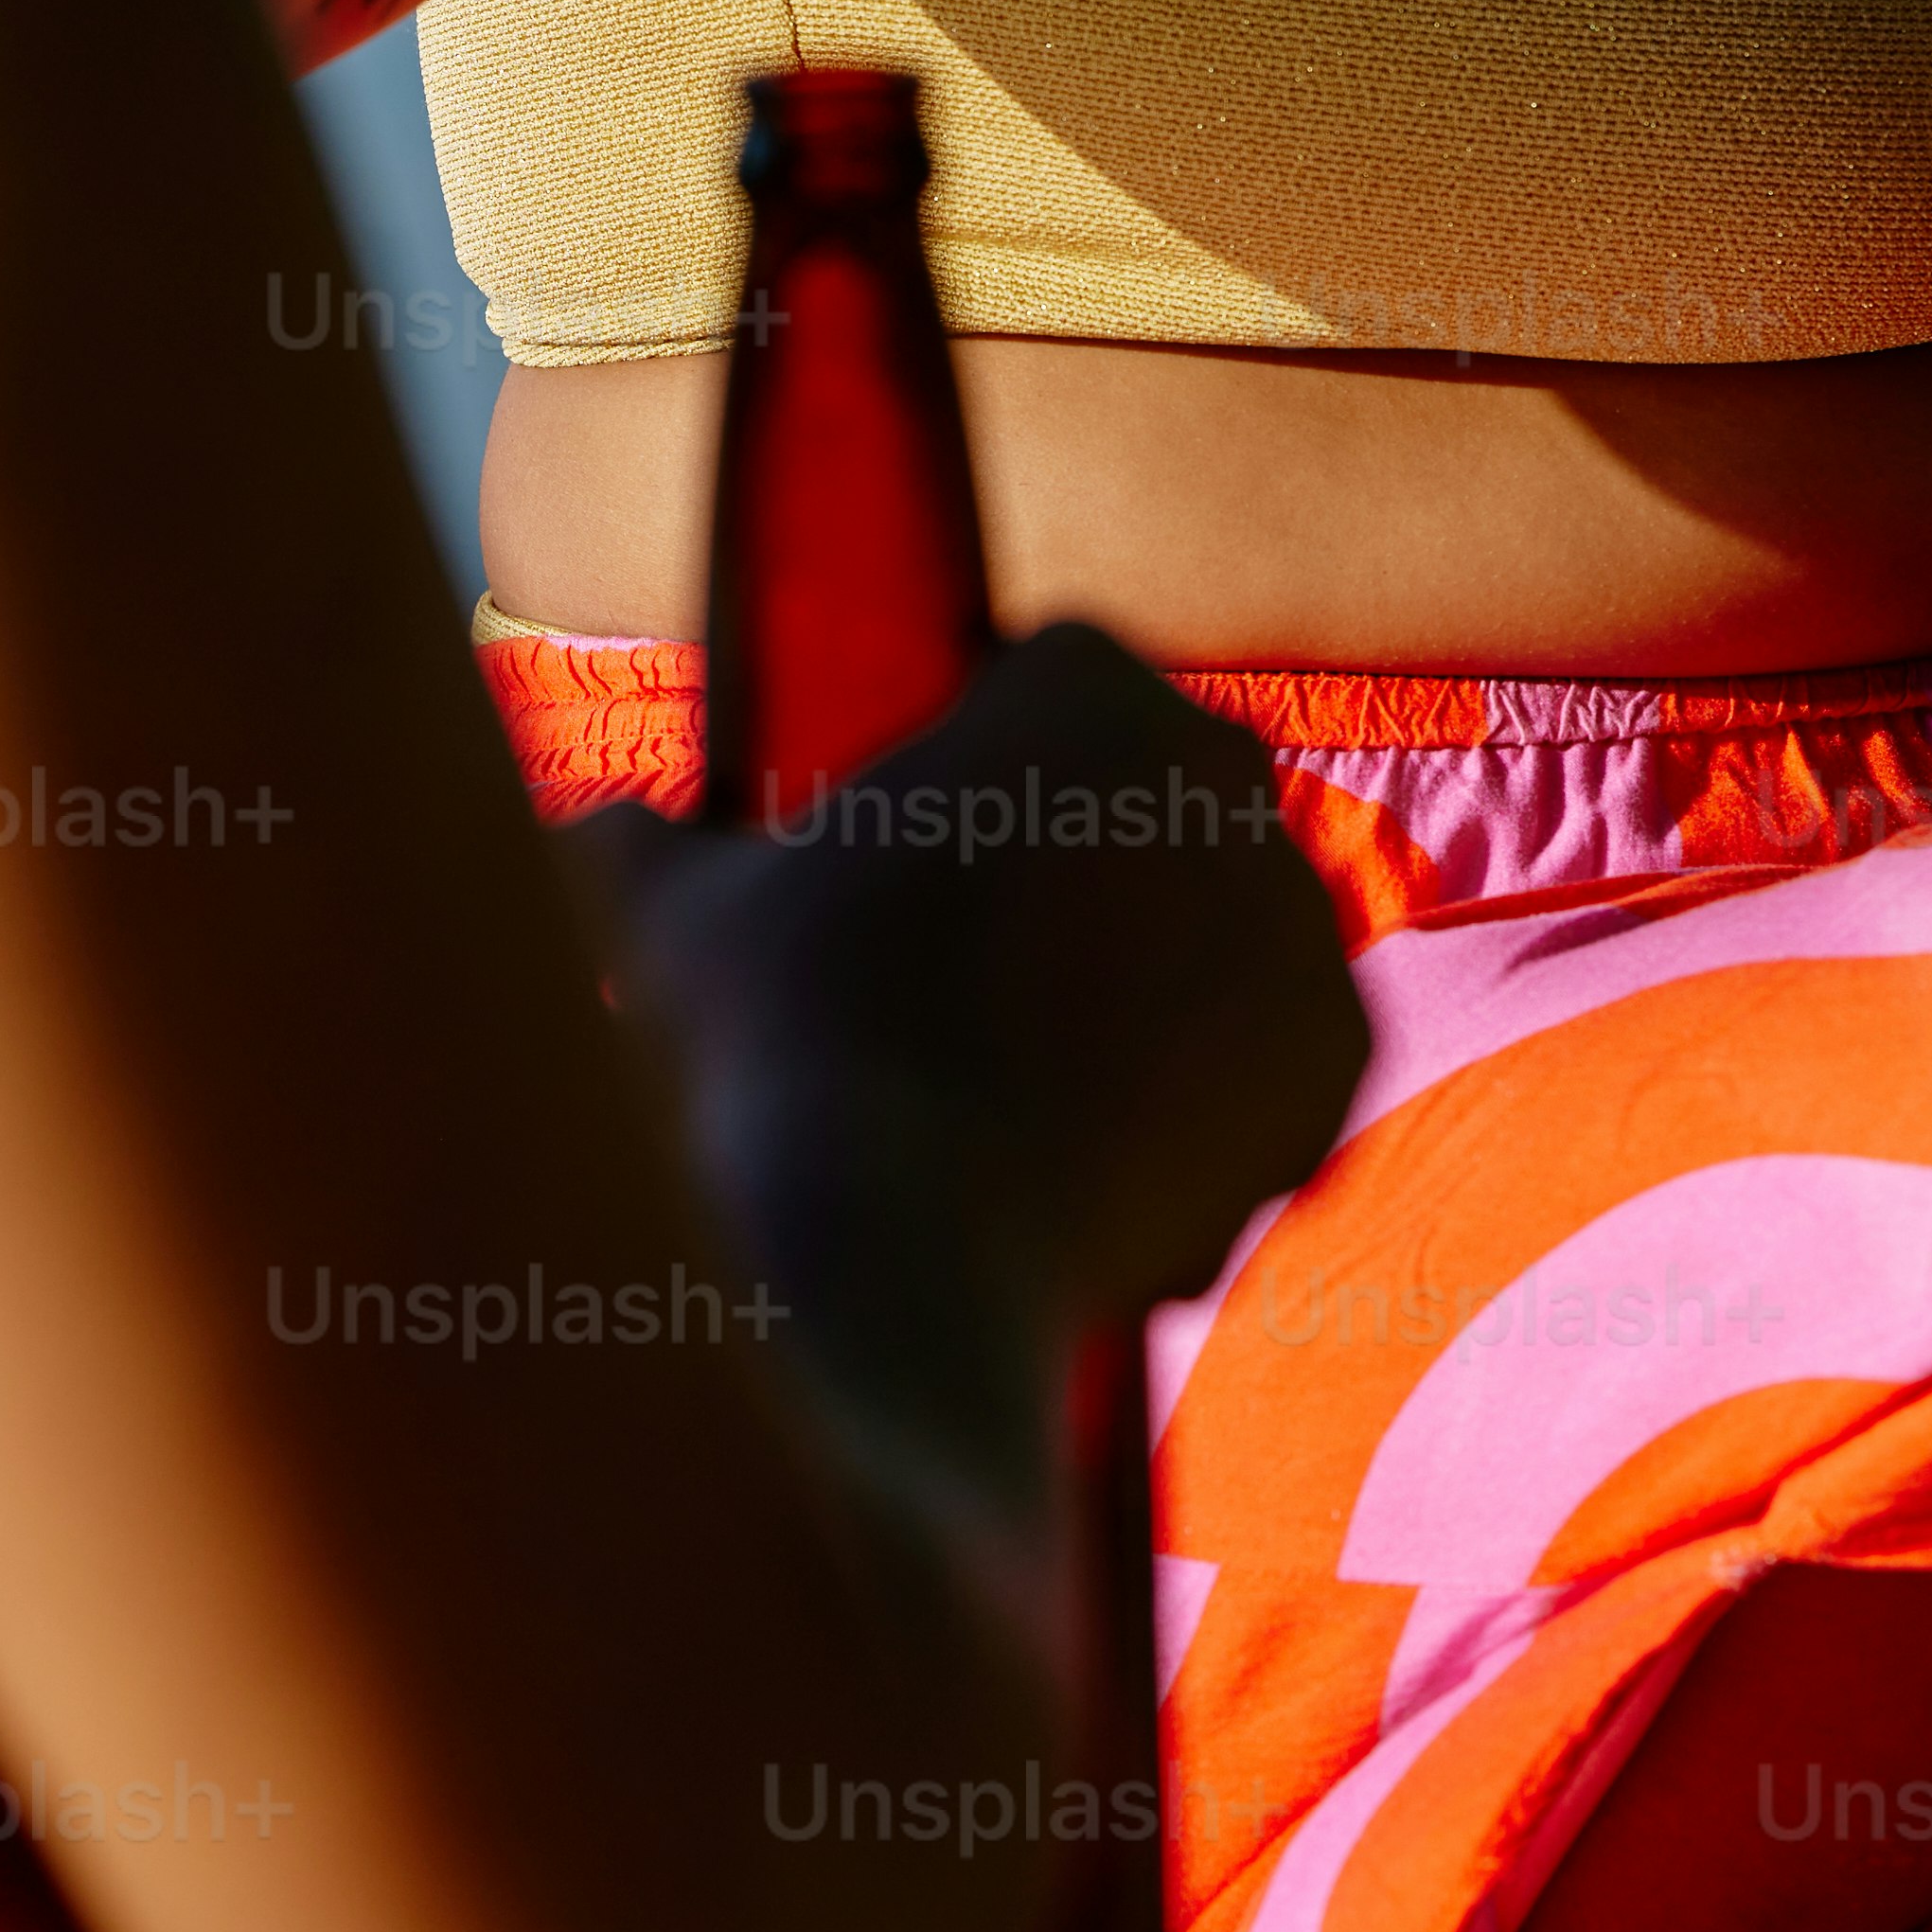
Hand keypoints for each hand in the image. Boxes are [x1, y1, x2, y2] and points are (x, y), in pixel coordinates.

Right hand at [577, 624, 1362, 1387]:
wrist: (898, 1257)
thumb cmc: (777, 1048)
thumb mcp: (667, 911)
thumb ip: (642, 838)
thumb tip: (597, 828)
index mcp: (1081, 674)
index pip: (1046, 675)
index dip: (975, 757)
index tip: (919, 842)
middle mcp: (1219, 769)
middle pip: (1151, 790)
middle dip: (1081, 856)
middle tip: (977, 964)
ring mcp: (1291, 913)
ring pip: (1214, 918)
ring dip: (1148, 972)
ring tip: (1031, 1073)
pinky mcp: (1335, 1053)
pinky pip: (1269, 1046)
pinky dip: (1209, 1087)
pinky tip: (1107, 1141)